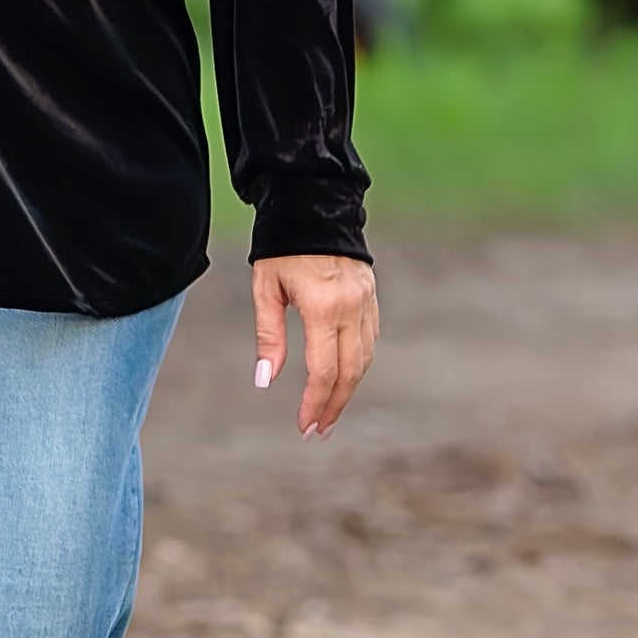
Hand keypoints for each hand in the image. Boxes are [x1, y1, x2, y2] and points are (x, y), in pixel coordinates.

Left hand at [251, 254, 378, 436]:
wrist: (315, 206)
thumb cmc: (281, 248)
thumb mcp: (265, 289)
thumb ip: (269, 336)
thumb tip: (266, 380)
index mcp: (323, 307)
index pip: (323, 370)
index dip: (313, 403)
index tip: (303, 426)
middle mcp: (352, 308)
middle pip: (350, 373)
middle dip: (334, 406)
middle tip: (317, 431)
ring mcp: (366, 303)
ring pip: (364, 359)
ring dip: (348, 391)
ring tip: (329, 414)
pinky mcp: (371, 298)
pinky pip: (369, 341)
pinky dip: (358, 365)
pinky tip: (343, 380)